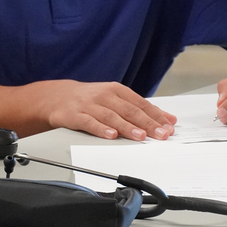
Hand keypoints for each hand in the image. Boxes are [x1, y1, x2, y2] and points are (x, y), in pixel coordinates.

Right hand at [43, 80, 175, 140]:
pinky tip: (111, 135)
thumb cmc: (90, 99)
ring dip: (127, 127)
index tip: (169, 127)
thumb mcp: (115, 98)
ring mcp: (89, 105)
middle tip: (160, 134)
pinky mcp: (74, 115)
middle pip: (128, 110)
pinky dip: (101, 129)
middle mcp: (104, 96)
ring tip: (140, 136)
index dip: (156, 115)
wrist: (57, 96)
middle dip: (147, 123)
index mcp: (116, 90)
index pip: (140, 103)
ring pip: (111, 116)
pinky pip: (89, 122)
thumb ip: (140, 108)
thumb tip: (168, 119)